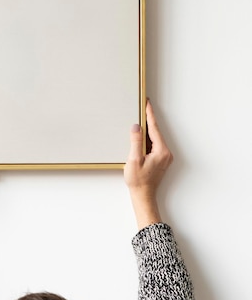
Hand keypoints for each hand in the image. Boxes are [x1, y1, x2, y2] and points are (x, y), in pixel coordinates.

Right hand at [124, 100, 172, 228]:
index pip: (154, 128)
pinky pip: (154, 145)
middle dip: (148, 120)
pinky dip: (147, 140)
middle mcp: (165, 153)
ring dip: (147, 131)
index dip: (149, 115)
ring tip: (139, 121)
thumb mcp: (134, 159)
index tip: (147, 104)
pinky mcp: (160, 160)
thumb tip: (137, 127)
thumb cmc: (138, 181)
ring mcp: (164, 157)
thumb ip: (135, 141)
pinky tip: (140, 137)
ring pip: (154, 139)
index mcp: (161, 151)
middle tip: (142, 108)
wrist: (143, 196)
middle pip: (155, 132)